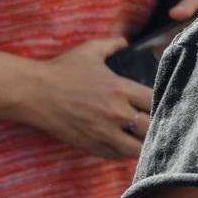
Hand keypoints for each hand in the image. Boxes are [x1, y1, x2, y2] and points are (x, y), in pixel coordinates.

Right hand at [24, 37, 154, 159]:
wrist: (34, 93)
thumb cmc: (62, 70)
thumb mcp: (90, 50)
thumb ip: (113, 44)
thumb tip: (125, 41)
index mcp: (119, 89)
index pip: (154, 101)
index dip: (163, 103)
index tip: (163, 103)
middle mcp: (115, 113)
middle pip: (150, 128)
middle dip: (157, 126)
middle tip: (160, 124)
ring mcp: (103, 133)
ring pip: (137, 149)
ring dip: (144, 145)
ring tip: (146, 140)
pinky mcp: (90, 145)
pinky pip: (116, 156)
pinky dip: (125, 153)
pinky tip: (127, 146)